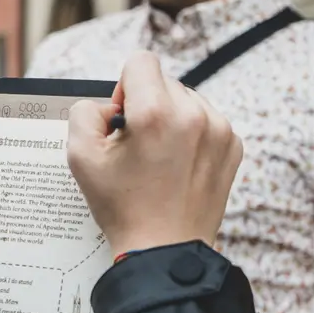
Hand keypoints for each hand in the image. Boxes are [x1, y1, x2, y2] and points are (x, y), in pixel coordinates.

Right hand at [67, 51, 242, 257]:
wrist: (164, 251)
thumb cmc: (122, 207)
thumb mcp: (80, 158)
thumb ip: (84, 113)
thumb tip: (108, 105)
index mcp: (156, 113)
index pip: (140, 61)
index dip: (122, 87)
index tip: (122, 121)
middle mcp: (193, 114)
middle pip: (163, 81)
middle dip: (146, 106)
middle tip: (137, 148)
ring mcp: (219, 130)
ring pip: (186, 99)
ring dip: (169, 119)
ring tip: (159, 160)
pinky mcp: (233, 146)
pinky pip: (206, 121)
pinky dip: (190, 136)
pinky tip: (178, 167)